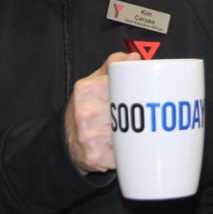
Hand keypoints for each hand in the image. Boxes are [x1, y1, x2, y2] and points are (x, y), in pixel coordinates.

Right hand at [65, 51, 139, 174]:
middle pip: (127, 112)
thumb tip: (134, 58)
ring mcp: (88, 135)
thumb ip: (114, 65)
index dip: (136, 94)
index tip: (145, 96)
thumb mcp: (96, 81)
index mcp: (86, 89)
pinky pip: (122, 153)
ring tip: (131, 131)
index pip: (121, 88)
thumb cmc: (87, 106)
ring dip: (135, 135)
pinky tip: (123, 146)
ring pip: (127, 133)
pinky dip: (128, 151)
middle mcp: (84, 112)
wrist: (67, 138)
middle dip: (139, 116)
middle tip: (145, 116)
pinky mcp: (93, 156)